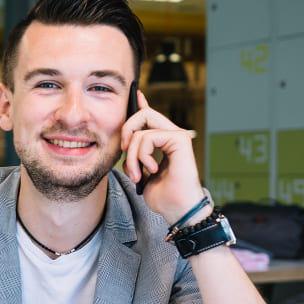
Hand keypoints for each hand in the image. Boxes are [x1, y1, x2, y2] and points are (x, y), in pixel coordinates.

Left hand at [120, 91, 207, 223]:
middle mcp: (171, 136)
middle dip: (126, 131)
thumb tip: (126, 144)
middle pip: (143, 115)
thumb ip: (136, 156)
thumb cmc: (163, 196)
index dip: (140, 104)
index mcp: (164, 142)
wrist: (178, 210)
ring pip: (141, 131)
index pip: (150, 117)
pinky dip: (142, 155)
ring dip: (131, 156)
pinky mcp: (180, 140)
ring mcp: (177, 136)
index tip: (134, 93)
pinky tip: (150, 169)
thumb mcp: (141, 173)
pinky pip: (147, 138)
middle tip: (123, 152)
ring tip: (138, 174)